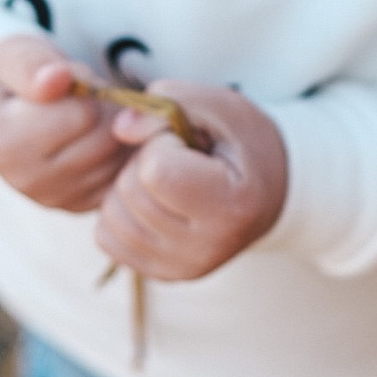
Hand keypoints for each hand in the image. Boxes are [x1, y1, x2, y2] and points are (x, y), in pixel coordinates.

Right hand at [0, 34, 129, 211]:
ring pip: (118, 157)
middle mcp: (28, 180)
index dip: (84, 84)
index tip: (65, 78)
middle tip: (81, 95)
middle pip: (105, 138)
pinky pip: (122, 175)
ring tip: (86, 113)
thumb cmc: (13, 78)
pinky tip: (95, 135)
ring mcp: (55, 198)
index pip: (83, 113)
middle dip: (103, 107)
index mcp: (6, 142)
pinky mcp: (79, 205)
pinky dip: (119, 151)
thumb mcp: (11, 55)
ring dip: (114, 128)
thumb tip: (58, 78)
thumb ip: (31, 64)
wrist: (1, 113)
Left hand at [95, 81, 287, 281]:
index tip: (188, 143)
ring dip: (128, 186)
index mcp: (230, 206)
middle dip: (144, 163)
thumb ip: (173, 101)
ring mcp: (182, 268)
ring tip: (166, 179)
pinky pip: (106, 237)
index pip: (156, 171)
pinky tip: (153, 201)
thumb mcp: (224, 107)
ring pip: (111, 216)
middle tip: (178, 159)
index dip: (161, 143)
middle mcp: (205, 249)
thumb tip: (119, 128)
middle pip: (130, 192)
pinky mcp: (163, 275)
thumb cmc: (246, 146)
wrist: (271, 194)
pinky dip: (120, 212)